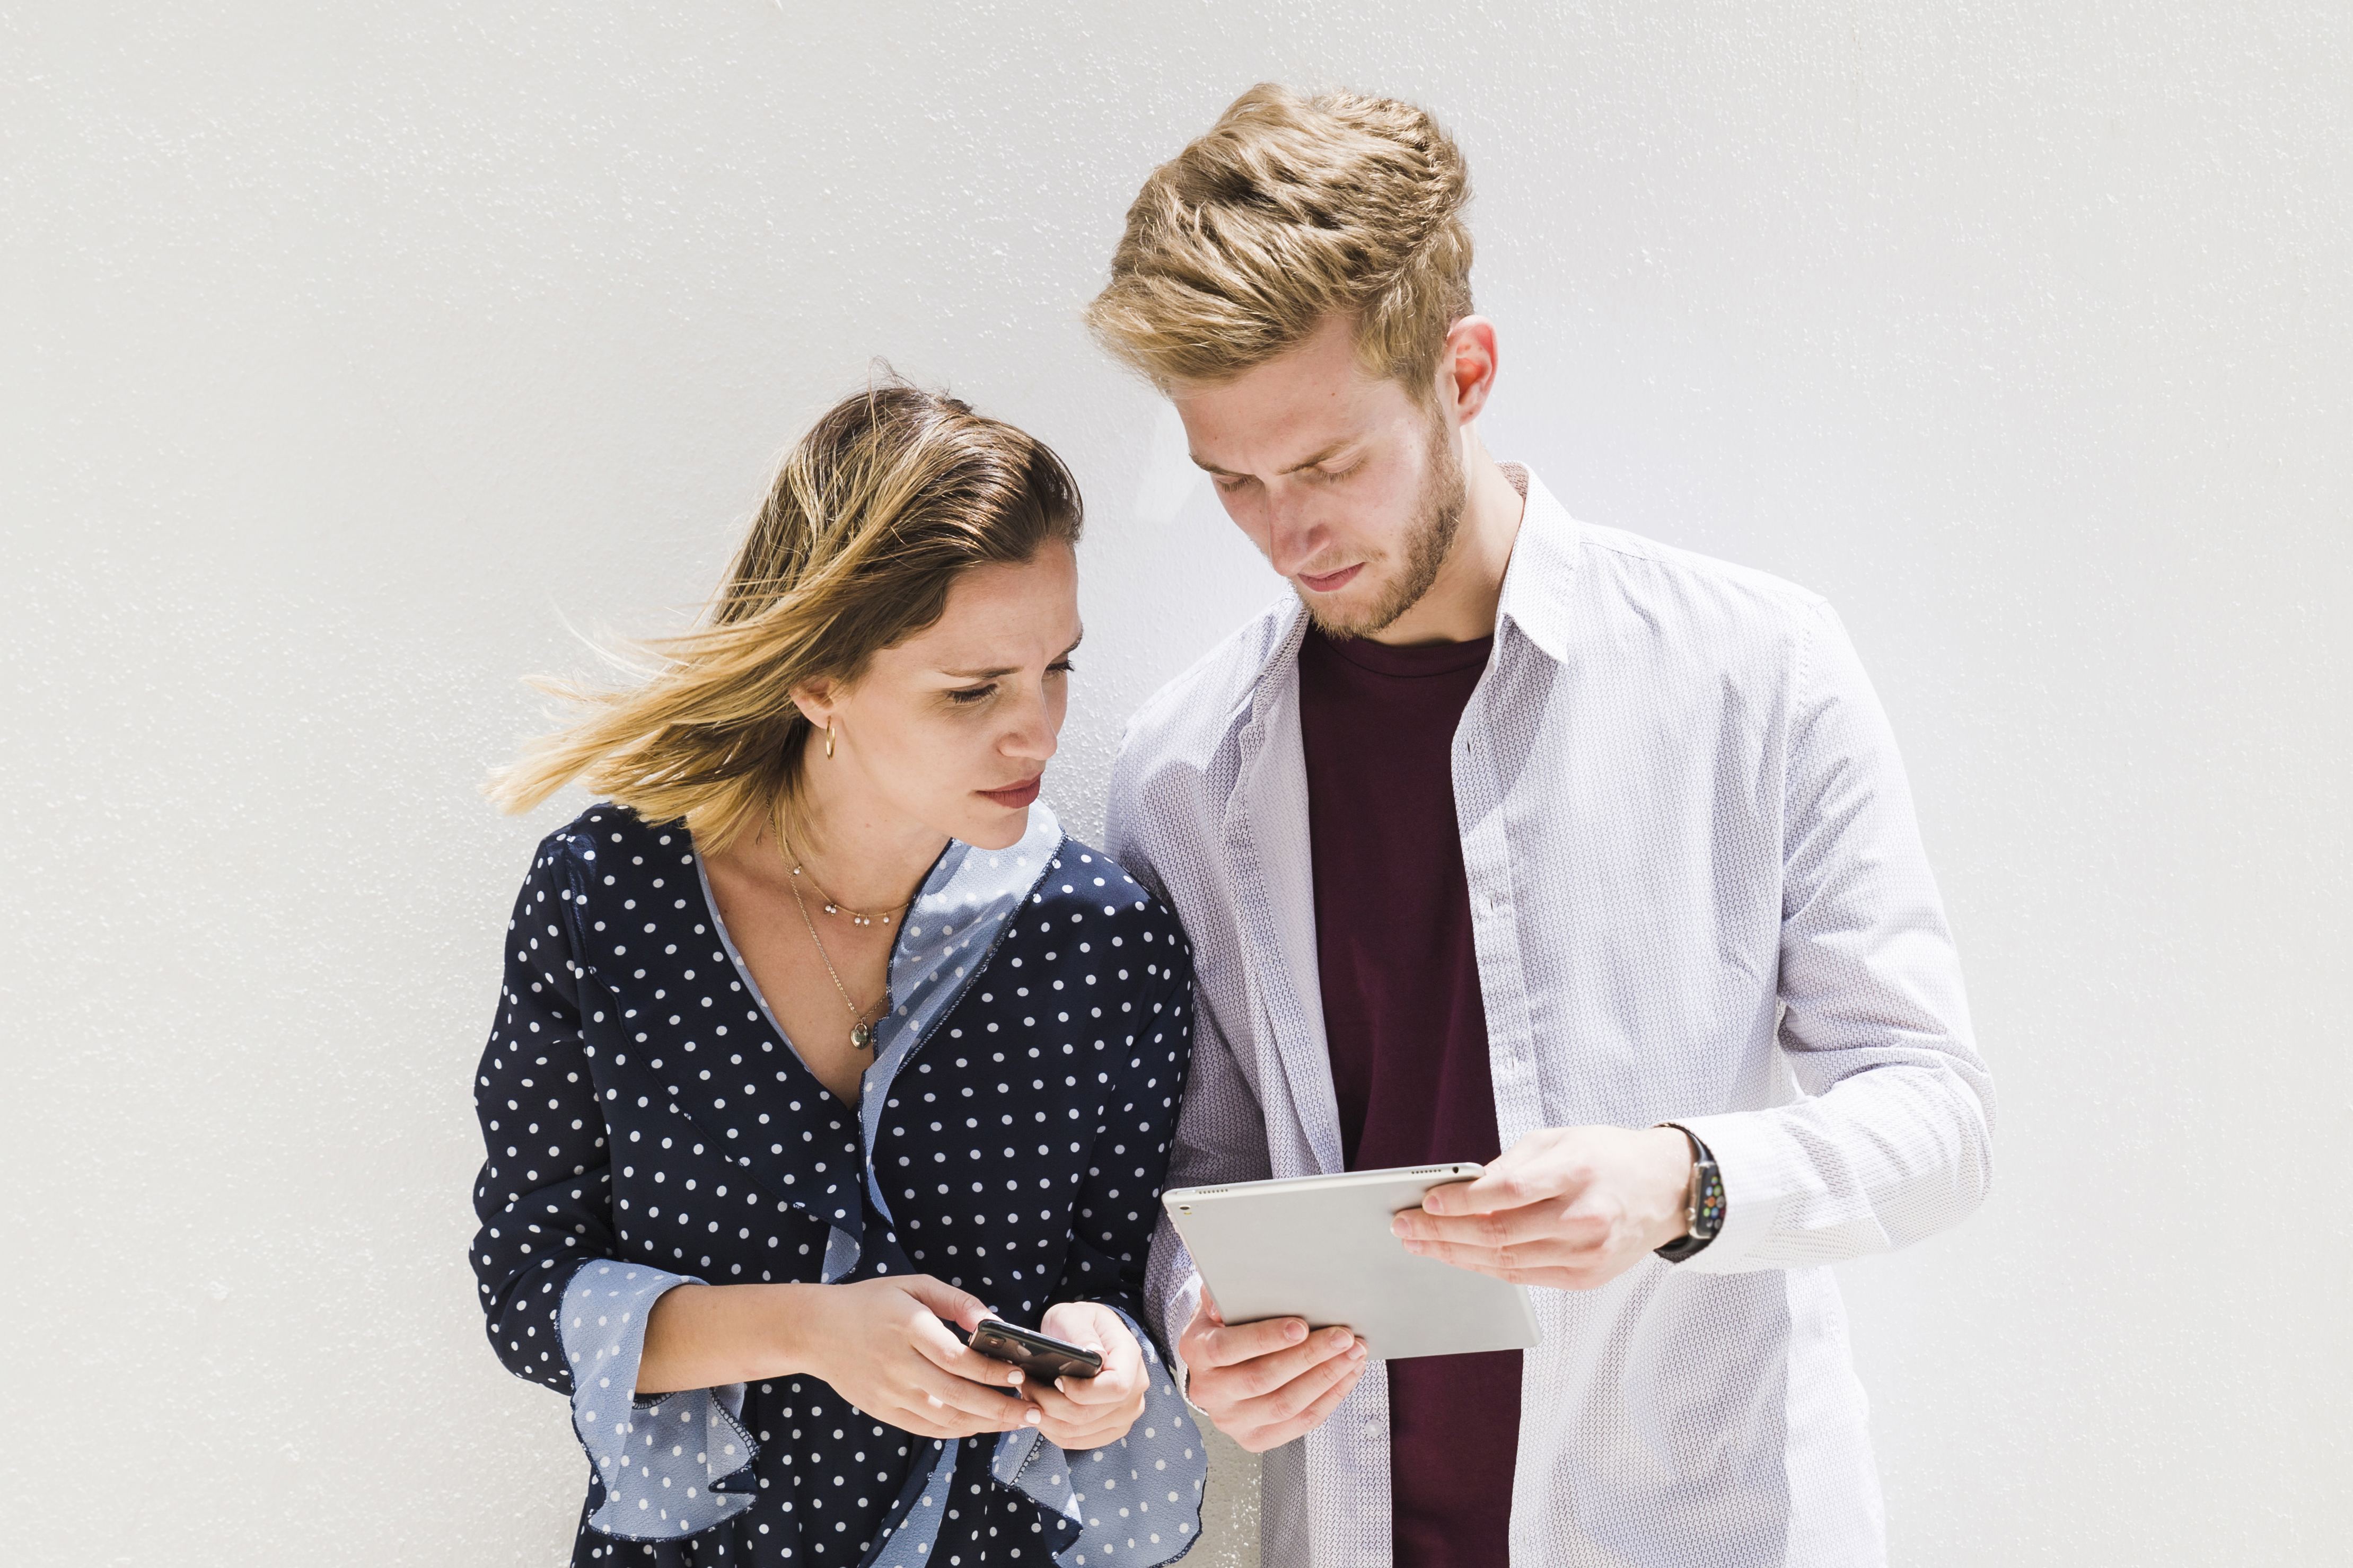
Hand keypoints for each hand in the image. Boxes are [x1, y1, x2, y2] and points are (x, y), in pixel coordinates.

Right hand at [789, 1275, 1041, 1439]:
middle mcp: (898, 1364)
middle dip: (1000, 1407)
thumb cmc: (872, 1303)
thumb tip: (991, 1321)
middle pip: (956, 1395)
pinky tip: (980, 1425)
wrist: (817, 1331)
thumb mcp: (913, 1285)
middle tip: (1033, 1411)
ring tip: (1016, 1422)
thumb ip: (955, 1300)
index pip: (956, 1358)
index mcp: (909, 1328)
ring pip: (944, 1417)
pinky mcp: (883, 1410)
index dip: (991, 1371)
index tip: (1020, 1375)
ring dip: (984, 1423)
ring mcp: (889, 1392)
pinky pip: (926, 1428)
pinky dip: (956, 1430)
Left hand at [1012, 1301, 1149, 1450]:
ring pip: (1080, 1431)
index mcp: (1131, 1358)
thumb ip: (1081, 1332)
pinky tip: (1041, 1412)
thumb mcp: (1075, 1316)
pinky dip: (1053, 1431)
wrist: (1089, 1336)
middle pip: (1091, 1414)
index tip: (1055, 1379)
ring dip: (1047, 1419)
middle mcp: (1135, 1391)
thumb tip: (1094, 1352)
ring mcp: (1125, 1414)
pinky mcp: (1110, 1429)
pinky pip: (1078, 1441)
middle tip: (1026, 1387)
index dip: (1082, 1391)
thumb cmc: (1080, 1322)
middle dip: (1051, 1404)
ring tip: (1029, 1396)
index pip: (1115, 1387)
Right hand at [1174, 1288, 1367, 1453]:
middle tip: (1343, 1337)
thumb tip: (1224, 1300)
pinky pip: (1300, 1423)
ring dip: (1326, 1378)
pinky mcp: (1255, 1439)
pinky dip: (1330, 1399)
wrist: (1218, 1369)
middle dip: (1310, 1357)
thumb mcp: (1217, 1304)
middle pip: (1263, 1379)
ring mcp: (1232, 1420)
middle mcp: (1209, 1391)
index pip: (1228, 1348)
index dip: (1266, 1338)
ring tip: (1353, 1354)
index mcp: (1197, 1352)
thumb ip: (1223, 1295)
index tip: (1301, 1326)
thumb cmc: (1226, 1328)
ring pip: (1286, 1405)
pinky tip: (1347, 1376)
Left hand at [1390, 1126, 1692, 1290]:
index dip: (1462, 1200)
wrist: (1665, 1189)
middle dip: (1444, 1232)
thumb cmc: (1607, 1157)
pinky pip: (1523, 1277)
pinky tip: (1459, 1256)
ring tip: (1420, 1243)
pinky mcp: (1585, 1278)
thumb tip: (1459, 1189)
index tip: (1427, 1199)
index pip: (1508, 1192)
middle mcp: (1584, 1219)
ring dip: (1455, 1255)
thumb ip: (1511, 1164)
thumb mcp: (1559, 1139)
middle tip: (1405, 1226)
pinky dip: (1485, 1268)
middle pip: (1499, 1234)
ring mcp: (1586, 1255)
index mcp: (1577, 1173)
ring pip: (1505, 1263)